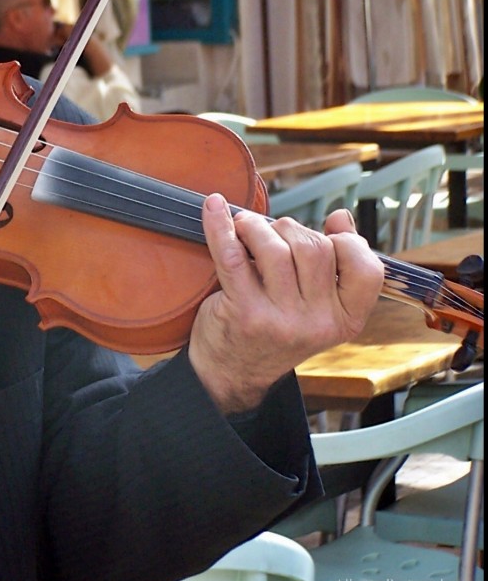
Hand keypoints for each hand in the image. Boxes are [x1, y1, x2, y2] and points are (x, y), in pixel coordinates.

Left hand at [188, 195, 383, 414]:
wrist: (232, 372)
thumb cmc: (275, 328)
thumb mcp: (316, 307)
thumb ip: (335, 264)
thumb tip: (341, 217)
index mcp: (346, 320)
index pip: (367, 269)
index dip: (347, 242)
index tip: (324, 235)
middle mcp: (318, 323)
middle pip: (314, 248)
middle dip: (289, 229)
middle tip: (268, 233)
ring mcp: (281, 319)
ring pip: (276, 248)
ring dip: (256, 227)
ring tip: (244, 228)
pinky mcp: (244, 311)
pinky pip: (232, 255)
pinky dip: (220, 226)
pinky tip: (214, 208)